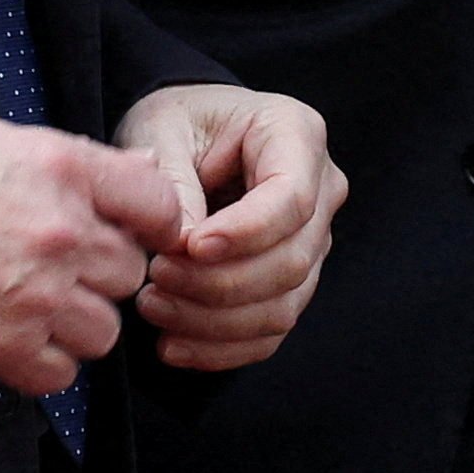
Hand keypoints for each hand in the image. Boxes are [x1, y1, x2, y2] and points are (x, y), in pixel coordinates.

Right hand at [0, 118, 188, 395]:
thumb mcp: (9, 144)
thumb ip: (83, 163)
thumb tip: (141, 172)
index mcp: (65, 172)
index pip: (157, 202)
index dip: (154, 223)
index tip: (141, 234)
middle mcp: (61, 234)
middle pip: (129, 272)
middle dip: (102, 273)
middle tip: (64, 267)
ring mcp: (38, 296)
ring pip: (104, 330)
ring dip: (77, 323)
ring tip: (37, 303)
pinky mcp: (7, 348)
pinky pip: (62, 373)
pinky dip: (44, 362)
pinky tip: (17, 334)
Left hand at [114, 84, 350, 372]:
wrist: (187, 137)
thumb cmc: (178, 123)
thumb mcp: (162, 128)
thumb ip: (173, 180)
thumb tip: (182, 248)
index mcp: (295, 133)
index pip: (291, 198)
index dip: (244, 233)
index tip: (187, 247)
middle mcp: (320, 189)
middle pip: (291, 260)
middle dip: (218, 284)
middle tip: (155, 278)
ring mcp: (312, 241)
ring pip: (283, 305)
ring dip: (214, 322)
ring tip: (152, 305)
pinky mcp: (292, 283)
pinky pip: (270, 332)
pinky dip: (221, 349)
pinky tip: (172, 343)